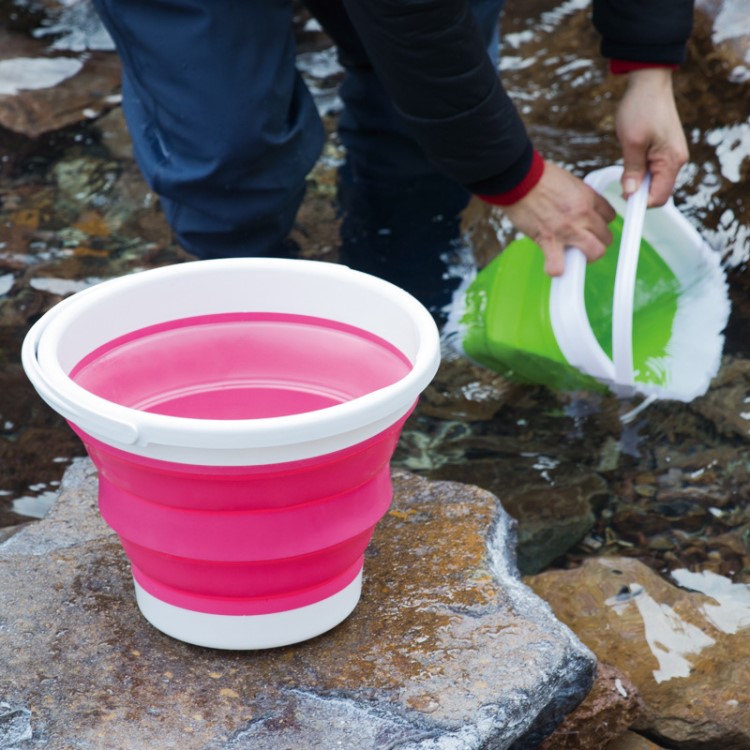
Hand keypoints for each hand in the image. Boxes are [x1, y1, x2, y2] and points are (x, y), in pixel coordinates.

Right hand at [502, 162, 615, 276]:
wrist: (519, 180)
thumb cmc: (539, 178)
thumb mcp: (569, 181)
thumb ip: (578, 197)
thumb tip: (578, 209)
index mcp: (588, 198)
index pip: (610, 216)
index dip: (601, 223)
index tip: (593, 225)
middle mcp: (582, 215)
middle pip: (606, 238)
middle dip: (598, 241)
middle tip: (586, 242)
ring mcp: (567, 230)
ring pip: (594, 252)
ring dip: (586, 257)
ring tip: (576, 257)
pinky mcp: (548, 240)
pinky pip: (558, 265)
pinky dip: (556, 269)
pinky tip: (554, 266)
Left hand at [615, 68, 688, 205]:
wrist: (648, 82)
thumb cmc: (641, 108)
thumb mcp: (631, 142)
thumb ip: (632, 170)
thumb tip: (630, 194)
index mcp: (671, 161)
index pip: (659, 197)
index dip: (640, 204)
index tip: (623, 203)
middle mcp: (676, 161)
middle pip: (657, 191)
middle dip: (638, 192)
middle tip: (621, 180)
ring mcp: (671, 155)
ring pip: (653, 181)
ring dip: (637, 179)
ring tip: (626, 162)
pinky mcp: (664, 150)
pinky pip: (652, 170)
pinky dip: (639, 170)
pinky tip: (630, 158)